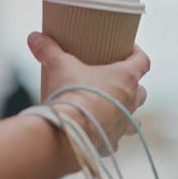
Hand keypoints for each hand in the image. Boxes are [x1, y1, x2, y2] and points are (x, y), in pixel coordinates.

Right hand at [28, 32, 149, 155]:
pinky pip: (116, 139)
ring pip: (134, 119)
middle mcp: (130, 102)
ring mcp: (123, 124)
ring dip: (125, 114)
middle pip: (141, 91)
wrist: (67, 131)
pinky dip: (109, 135)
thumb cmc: (71, 94)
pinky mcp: (111, 142)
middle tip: (114, 82)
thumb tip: (34, 37)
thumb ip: (48, 50)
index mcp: (125, 78)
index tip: (128, 50)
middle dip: (131, 87)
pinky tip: (97, 133)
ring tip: (110, 111)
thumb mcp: (58, 66)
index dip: (137, 53)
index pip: (143, 61)